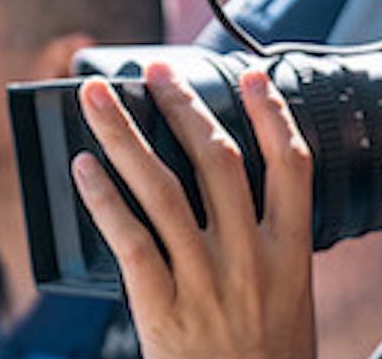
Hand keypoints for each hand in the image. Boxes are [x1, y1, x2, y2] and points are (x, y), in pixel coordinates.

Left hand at [72, 62, 315, 358]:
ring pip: (165, 190)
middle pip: (219, 161)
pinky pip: (131, 242)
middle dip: (184, 106)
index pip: (291, 165)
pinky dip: (106, 200)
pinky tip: (87, 170)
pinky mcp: (163, 308)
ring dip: (128, 136)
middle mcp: (251, 258)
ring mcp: (206, 280)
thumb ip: (272, 247)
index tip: (254, 77)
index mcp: (292, 253)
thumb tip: (243, 199)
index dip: (273, 114)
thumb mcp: (294, 296)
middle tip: (158, 72)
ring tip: (101, 101)